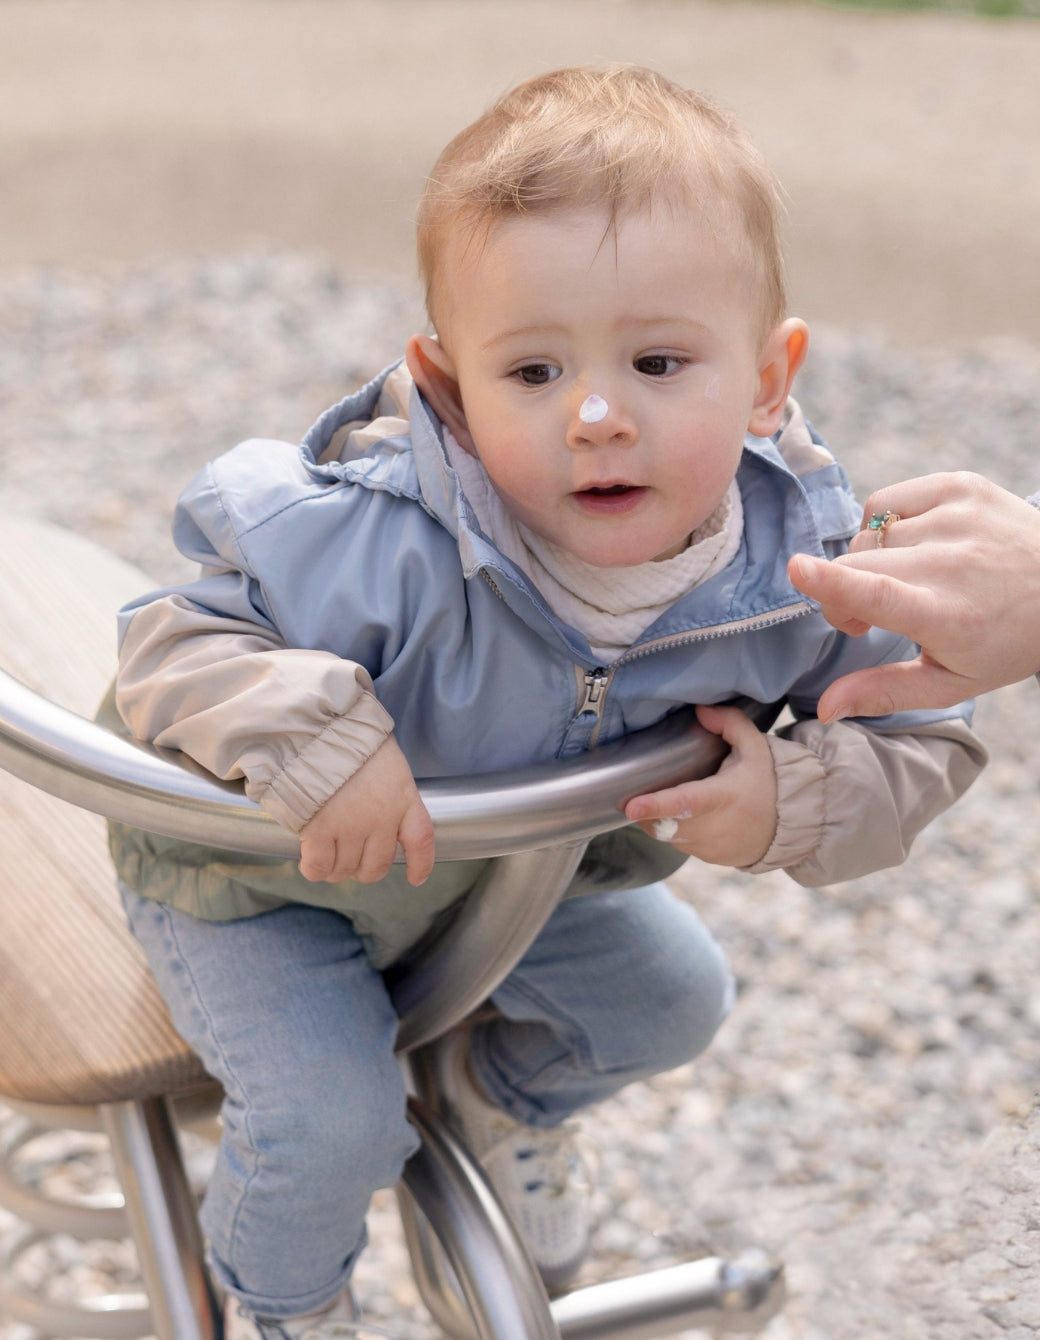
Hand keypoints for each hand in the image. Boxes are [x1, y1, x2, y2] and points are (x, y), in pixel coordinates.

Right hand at [298, 736, 434, 885]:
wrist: (318, 730)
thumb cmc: (351, 737)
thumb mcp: (387, 760)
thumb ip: (389, 790)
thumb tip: (381, 809)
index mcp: (403, 798)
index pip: (422, 840)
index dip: (421, 864)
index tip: (417, 878)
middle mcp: (381, 819)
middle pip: (377, 866)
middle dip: (364, 870)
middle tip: (352, 860)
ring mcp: (350, 827)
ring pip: (346, 869)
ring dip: (337, 869)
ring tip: (328, 855)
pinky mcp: (318, 831)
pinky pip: (320, 867)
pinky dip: (315, 870)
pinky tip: (311, 861)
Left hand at [624, 704, 776, 867]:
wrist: (791, 825)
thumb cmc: (768, 782)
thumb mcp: (755, 747)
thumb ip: (729, 723)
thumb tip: (700, 710)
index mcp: (722, 796)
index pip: (685, 802)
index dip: (656, 804)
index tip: (631, 807)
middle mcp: (713, 826)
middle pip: (665, 822)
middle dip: (646, 811)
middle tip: (641, 794)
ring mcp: (709, 846)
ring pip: (667, 835)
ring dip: (659, 821)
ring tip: (667, 802)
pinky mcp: (708, 858)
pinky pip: (680, 845)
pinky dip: (676, 832)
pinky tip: (687, 818)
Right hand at [788, 472, 1039, 720]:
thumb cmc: (1007, 639)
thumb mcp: (952, 682)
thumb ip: (883, 692)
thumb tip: (823, 709)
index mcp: (946, 614)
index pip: (879, 592)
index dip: (833, 583)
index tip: (797, 569)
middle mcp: (952, 561)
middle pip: (855, 566)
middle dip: (843, 594)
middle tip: (868, 622)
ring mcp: (957, 516)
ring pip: (868, 537)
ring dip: (869, 563)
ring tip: (902, 581)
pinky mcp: (959, 486)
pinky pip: (886, 502)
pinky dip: (887, 526)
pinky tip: (914, 546)